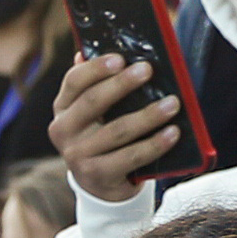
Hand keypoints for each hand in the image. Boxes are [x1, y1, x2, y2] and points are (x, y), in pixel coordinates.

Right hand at [49, 55, 180, 204]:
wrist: (100, 186)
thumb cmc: (102, 137)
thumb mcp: (94, 112)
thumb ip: (97, 84)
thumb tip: (101, 51)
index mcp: (63, 108)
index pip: (74, 81)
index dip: (96, 68)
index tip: (121, 58)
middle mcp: (64, 131)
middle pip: (93, 101)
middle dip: (122, 84)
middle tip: (147, 70)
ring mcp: (78, 156)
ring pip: (117, 130)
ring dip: (148, 115)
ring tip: (173, 104)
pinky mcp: (97, 176)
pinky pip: (131, 157)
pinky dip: (155, 144)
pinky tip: (173, 133)